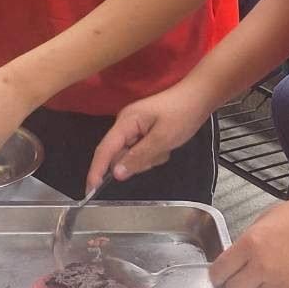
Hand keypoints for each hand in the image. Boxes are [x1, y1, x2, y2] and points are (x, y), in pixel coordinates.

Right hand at [87, 82, 211, 190]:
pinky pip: (141, 150)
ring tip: (166, 146)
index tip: (90, 190)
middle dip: (138, 162)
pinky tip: (167, 145)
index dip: (96, 170)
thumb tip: (116, 174)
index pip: (104, 149)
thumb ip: (138, 157)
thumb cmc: (182, 114)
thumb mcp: (162, 139)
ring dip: (149, 158)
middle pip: (119, 154)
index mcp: (126, 122)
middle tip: (160, 153)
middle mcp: (125, 124)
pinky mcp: (143, 130)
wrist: (199, 97)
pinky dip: (154, 153)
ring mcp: (134, 127)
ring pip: (132, 155)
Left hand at [209, 194, 288, 287]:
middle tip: (245, 279)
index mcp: (251, 243)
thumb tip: (240, 256)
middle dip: (237, 286)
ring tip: (276, 274)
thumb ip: (251, 238)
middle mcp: (263, 266)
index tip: (220, 276)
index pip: (220, 270)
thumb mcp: (269, 217)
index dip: (218, 274)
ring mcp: (282, 282)